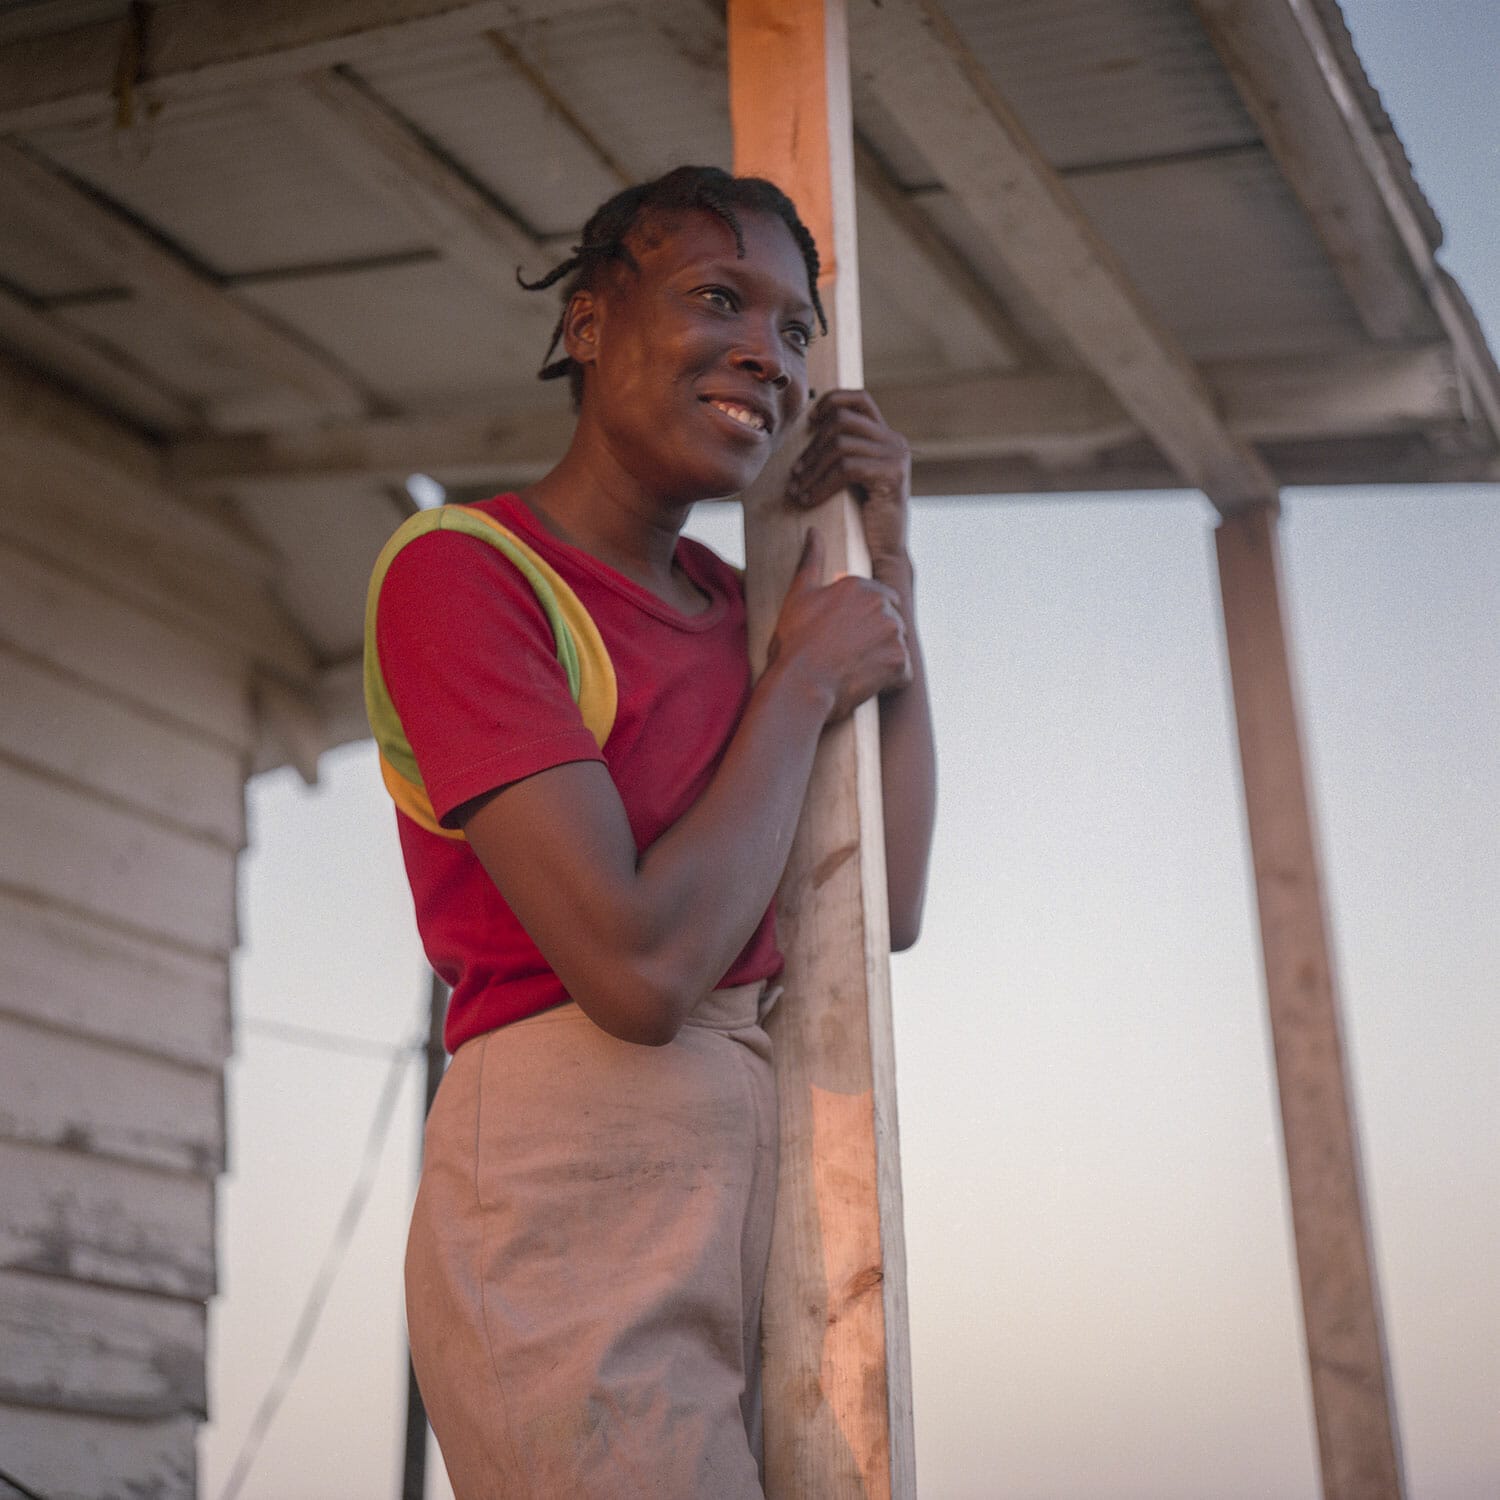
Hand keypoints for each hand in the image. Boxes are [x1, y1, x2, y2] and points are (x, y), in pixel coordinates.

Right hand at [766, 529, 911, 721]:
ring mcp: (893, 633)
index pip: (879, 599)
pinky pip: (903, 673)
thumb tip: (814, 532)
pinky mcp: (900, 662)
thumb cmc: (794, 642)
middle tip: (846, 656)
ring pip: (896, 646)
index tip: (843, 637)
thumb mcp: (798, 596)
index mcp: (859, 586)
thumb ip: (811, 561)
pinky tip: (865, 683)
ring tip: (853, 669)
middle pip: (889, 623)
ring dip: (881, 659)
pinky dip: (889, 681)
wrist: (800, 685)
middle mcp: (881, 605)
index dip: (861, 621)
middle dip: (873, 639)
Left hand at [785, 390, 911, 580]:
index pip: (860, 399)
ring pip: (840, 444)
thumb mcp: (852, 477)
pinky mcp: (891, 476)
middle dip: (812, 446)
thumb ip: (841, 452)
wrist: (884, 552)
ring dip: (812, 468)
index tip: (809, 423)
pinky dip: (822, 484)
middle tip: (795, 473)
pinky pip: (846, 468)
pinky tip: (810, 499)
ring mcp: (896, 457)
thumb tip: (808, 428)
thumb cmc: (862, 517)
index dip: (832, 401)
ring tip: (798, 489)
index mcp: (886, 437)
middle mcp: (895, 442)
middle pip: (843, 419)